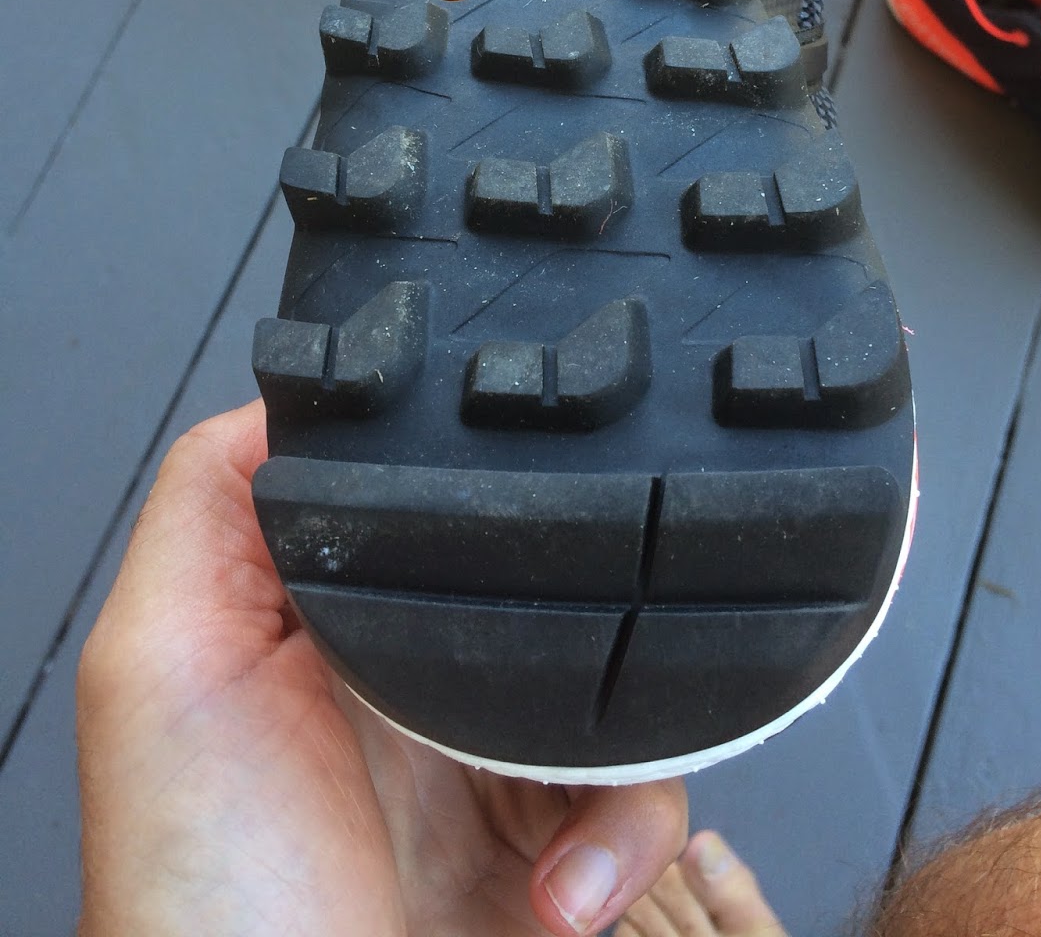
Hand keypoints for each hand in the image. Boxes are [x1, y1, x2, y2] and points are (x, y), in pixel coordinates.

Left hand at [77, 401, 685, 935]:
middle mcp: (414, 685)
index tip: (528, 469)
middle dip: (579, 607)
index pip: (426, 512)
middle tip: (556, 663)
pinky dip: (630, 836)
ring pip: (615, 682)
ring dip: (616, 745)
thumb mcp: (159, 666)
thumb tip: (294, 387)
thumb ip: (207, 508)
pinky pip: (647, 795)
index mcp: (331, 625)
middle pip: (541, 583)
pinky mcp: (558, 848)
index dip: (478, 486)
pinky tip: (567, 888)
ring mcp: (489, 769)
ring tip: (557, 812)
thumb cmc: (203, 895)